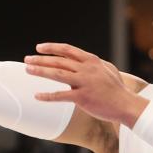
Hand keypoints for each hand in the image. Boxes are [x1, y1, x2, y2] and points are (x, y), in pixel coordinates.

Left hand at [25, 45, 142, 126]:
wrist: (126, 104)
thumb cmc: (117, 89)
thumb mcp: (107, 69)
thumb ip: (94, 64)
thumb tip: (84, 60)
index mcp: (91, 60)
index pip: (67, 50)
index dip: (52, 47)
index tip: (39, 48)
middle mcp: (86, 69)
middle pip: (59, 60)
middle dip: (41, 59)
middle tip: (27, 59)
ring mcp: (84, 83)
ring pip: (57, 74)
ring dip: (40, 71)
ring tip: (27, 69)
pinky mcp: (82, 98)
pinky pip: (61, 95)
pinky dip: (48, 96)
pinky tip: (37, 96)